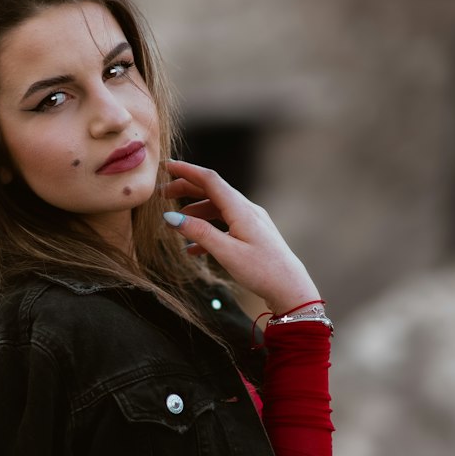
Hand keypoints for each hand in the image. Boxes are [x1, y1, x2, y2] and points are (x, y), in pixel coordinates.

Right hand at [161, 158, 320, 316]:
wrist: (291, 289)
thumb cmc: (262, 271)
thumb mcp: (227, 253)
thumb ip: (199, 233)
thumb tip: (171, 218)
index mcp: (241, 209)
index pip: (210, 180)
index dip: (187, 171)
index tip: (167, 166)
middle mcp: (247, 210)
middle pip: (213, 191)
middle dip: (187, 189)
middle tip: (164, 193)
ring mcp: (251, 222)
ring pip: (218, 208)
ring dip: (195, 211)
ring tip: (176, 223)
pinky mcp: (252, 235)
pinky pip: (225, 225)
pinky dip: (207, 230)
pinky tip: (193, 248)